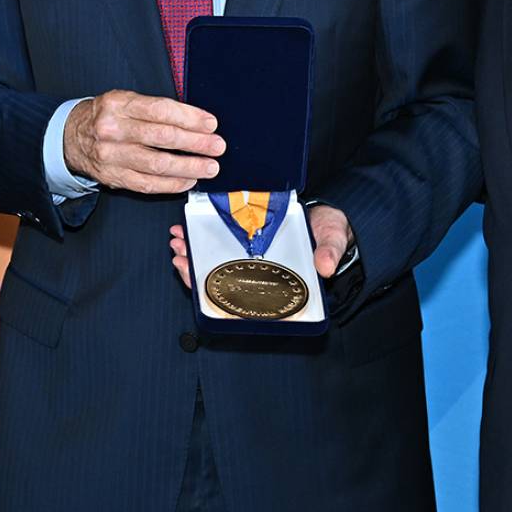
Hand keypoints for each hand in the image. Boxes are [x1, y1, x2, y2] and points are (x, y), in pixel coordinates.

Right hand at [63, 91, 223, 193]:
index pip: (160, 110)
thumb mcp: (124, 101)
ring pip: (157, 164)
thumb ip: (154, 109)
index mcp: (118, 104)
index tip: (210, 124)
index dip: (190, 117)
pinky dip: (171, 184)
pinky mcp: (112, 176)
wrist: (70, 137)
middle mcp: (113, 129)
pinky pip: (147, 184)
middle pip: (162, 137)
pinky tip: (188, 180)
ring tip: (209, 166)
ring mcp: (111, 155)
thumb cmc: (105, 116)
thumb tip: (195, 121)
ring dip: (189, 166)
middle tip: (217, 146)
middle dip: (195, 143)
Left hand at [168, 204, 354, 287]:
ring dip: (193, 254)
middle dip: (194, 268)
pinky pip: (219, 244)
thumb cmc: (330, 232)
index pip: (241, 296)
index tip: (192, 274)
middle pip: (220, 280)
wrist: (328, 215)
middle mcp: (259, 272)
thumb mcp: (333, 238)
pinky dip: (202, 240)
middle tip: (179, 254)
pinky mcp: (245, 239)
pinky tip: (188, 232)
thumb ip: (330, 251)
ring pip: (215, 263)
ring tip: (178, 241)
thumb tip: (324, 266)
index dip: (214, 291)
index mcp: (276, 280)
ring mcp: (250, 257)